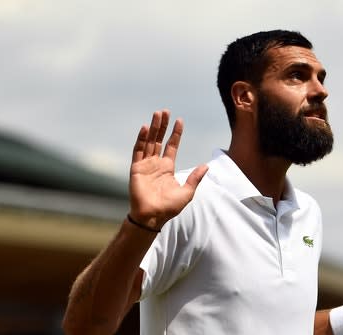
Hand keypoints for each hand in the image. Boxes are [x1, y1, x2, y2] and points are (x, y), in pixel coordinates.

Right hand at [129, 110, 207, 229]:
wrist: (153, 216)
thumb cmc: (169, 207)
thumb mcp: (187, 192)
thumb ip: (195, 178)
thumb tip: (206, 166)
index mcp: (167, 168)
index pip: (172, 146)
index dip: (175, 134)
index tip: (180, 121)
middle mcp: (156, 164)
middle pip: (159, 140)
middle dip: (163, 126)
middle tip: (165, 111)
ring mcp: (145, 165)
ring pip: (149, 142)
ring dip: (153, 128)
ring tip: (157, 114)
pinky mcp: (136, 168)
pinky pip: (138, 151)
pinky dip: (142, 139)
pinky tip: (146, 128)